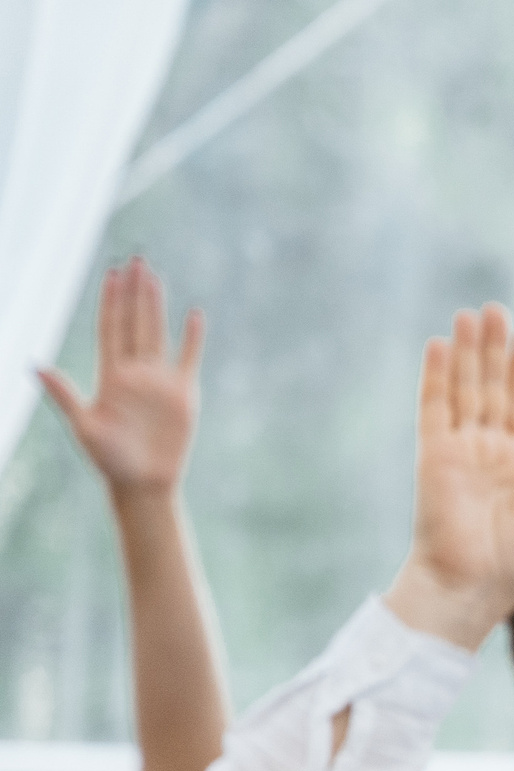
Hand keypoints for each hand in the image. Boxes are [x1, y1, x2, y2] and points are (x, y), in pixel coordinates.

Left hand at [39, 258, 202, 497]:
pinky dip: (192, 339)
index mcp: (111, 376)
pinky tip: (194, 316)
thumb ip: (63, 394)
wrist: (143, 483)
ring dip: (157, 306)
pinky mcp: (183, 395)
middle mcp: (135, 372)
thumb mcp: (83, 427)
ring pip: (158, 333)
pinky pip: (188, 359)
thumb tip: (35, 366)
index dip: (111, 301)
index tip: (113, 274)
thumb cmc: (109, 460)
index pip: (111, 328)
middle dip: (135, 292)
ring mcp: (160, 381)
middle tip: (136, 260)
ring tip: (155, 277)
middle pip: (135, 323)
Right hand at [386, 304, 513, 649]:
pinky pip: (436, 408)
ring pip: (465, 390)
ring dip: (469, 353)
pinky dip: (439, 377)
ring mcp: (460, 451)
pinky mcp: (435, 455)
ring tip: (472, 314)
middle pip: (492, 389)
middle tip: (496, 310)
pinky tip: (442, 346)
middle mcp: (489, 452)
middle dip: (494, 351)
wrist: (473, 588)